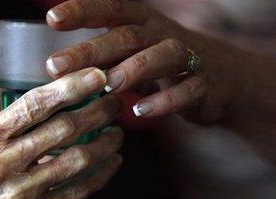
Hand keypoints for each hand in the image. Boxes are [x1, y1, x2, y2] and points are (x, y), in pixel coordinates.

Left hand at [45, 0, 237, 122]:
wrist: (224, 77)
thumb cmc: (164, 63)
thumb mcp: (136, 50)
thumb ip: (105, 53)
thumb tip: (57, 68)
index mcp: (143, 22)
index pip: (110, 8)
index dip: (82, 10)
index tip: (51, 18)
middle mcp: (163, 34)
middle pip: (127, 35)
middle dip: (92, 50)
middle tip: (56, 66)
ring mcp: (188, 58)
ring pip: (163, 56)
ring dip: (133, 69)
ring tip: (108, 84)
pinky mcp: (205, 85)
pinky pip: (188, 90)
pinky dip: (165, 101)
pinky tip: (141, 111)